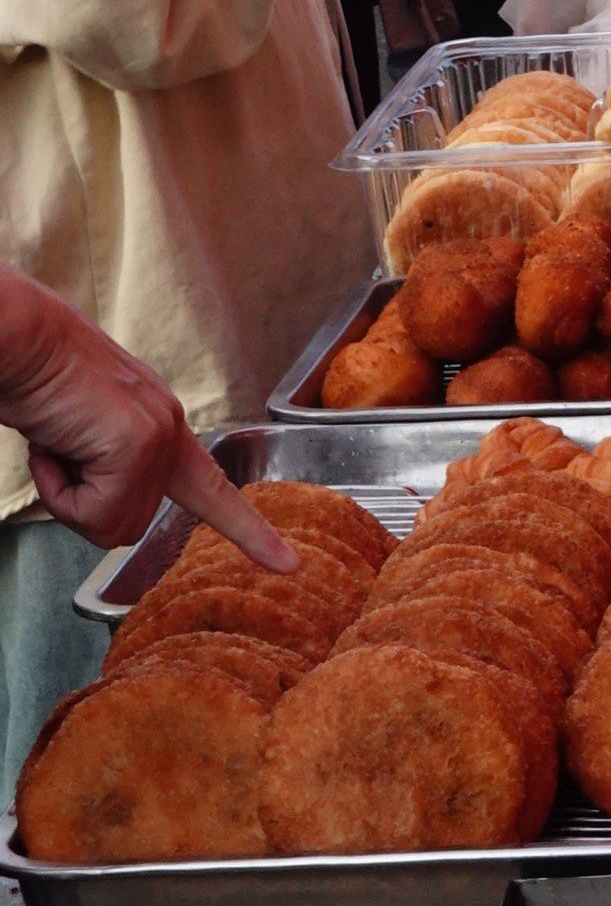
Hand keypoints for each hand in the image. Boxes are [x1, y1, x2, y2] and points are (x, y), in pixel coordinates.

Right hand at [0, 268, 296, 564]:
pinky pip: (91, 511)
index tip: (289, 565)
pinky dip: (59, 490)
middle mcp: (168, 429)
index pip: (214, 489)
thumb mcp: (83, 433)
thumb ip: (107, 464)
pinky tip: (56, 444)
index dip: (249, 531)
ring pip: (110, 525)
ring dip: (68, 497)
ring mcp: (158, 437)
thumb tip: (105, 500)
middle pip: (128, 525)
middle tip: (61, 453)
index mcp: (160, 426)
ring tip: (58, 443)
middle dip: (82, 505)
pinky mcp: (137, 444)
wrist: (23, 340)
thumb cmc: (41, 383)